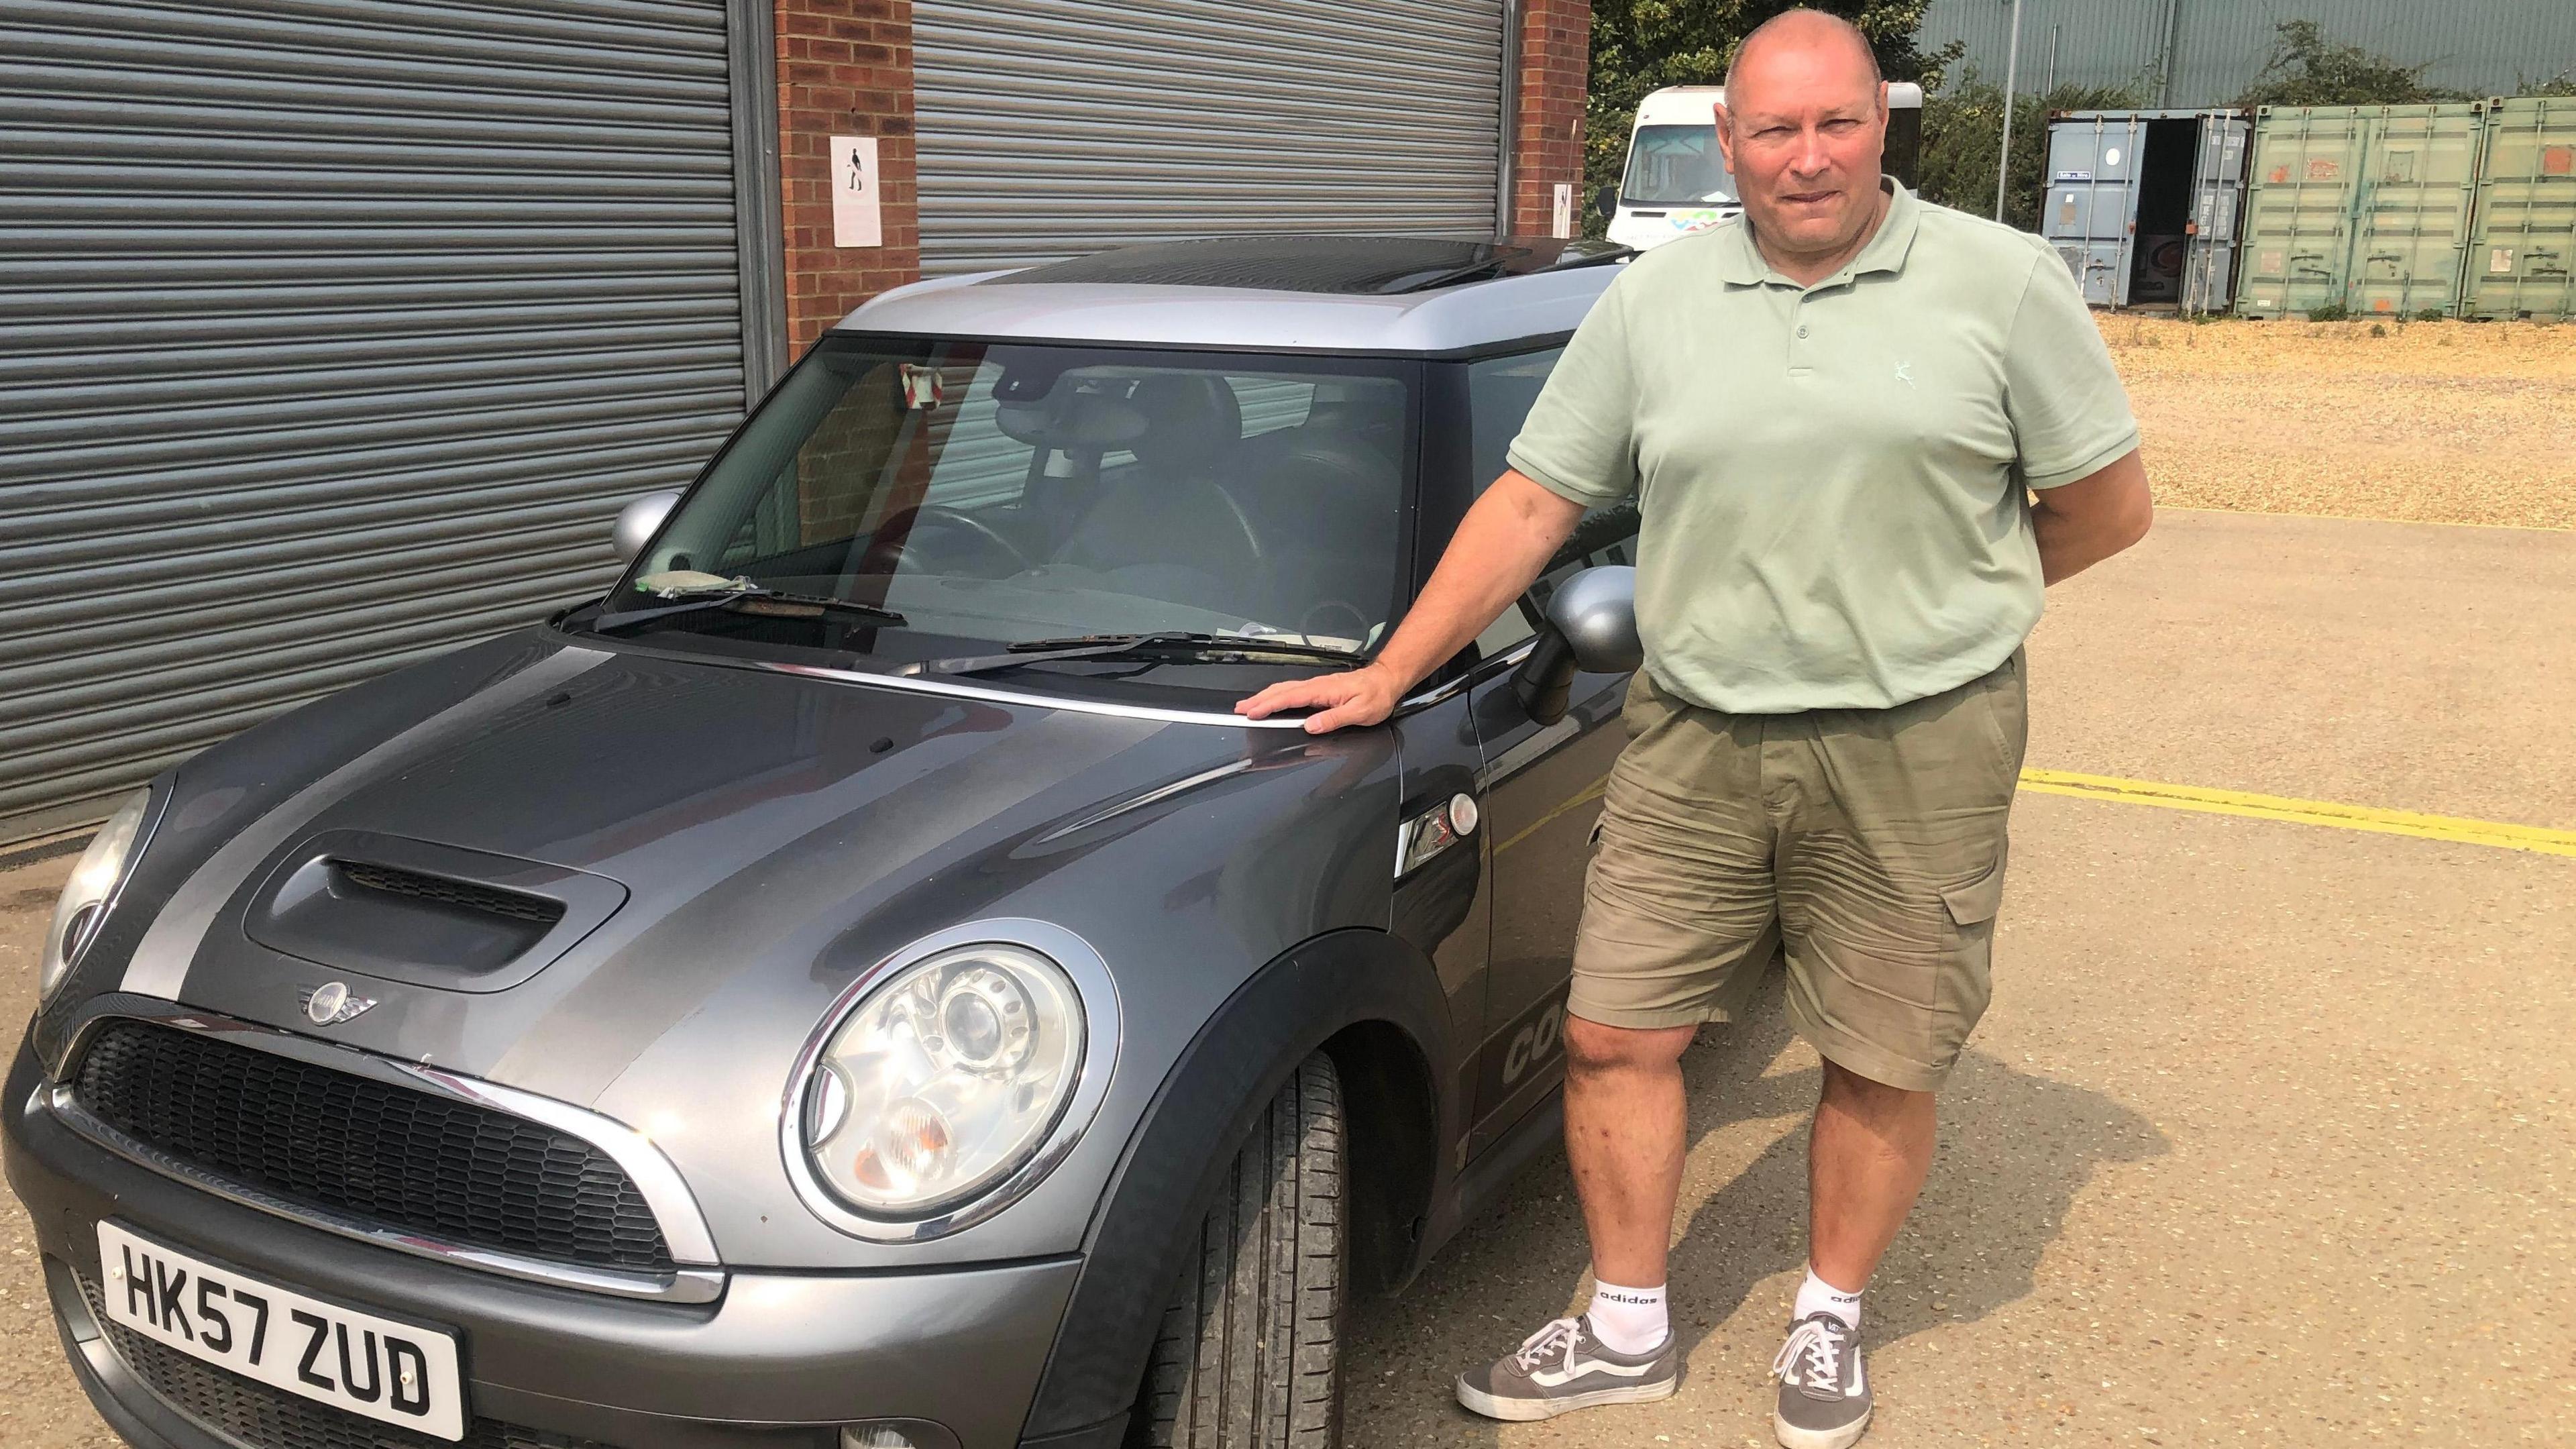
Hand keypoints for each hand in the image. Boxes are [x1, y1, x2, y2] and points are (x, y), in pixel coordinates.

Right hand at [1235, 663, 1404, 733]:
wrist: (1387, 680)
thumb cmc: (1377, 695)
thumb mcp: (1360, 712)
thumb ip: (1334, 718)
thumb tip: (1311, 726)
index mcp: (1323, 690)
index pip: (1289, 698)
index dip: (1268, 705)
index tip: (1252, 713)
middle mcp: (1317, 686)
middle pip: (1280, 691)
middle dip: (1258, 700)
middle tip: (1240, 710)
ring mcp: (1317, 686)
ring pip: (1285, 689)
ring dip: (1265, 697)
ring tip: (1249, 706)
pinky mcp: (1320, 689)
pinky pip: (1293, 691)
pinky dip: (1277, 695)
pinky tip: (1272, 700)